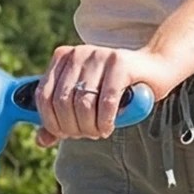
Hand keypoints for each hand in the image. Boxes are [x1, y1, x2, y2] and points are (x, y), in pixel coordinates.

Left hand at [33, 44, 182, 145]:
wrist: (153, 69)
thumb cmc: (114, 90)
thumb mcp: (82, 104)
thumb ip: (59, 120)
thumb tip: (40, 140)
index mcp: (62, 58)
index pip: (43, 97)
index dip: (52, 122)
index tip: (66, 133)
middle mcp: (78, 53)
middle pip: (62, 103)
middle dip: (73, 127)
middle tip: (87, 134)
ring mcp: (99, 54)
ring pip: (82, 104)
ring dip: (89, 127)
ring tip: (98, 131)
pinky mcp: (120, 62)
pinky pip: (105, 101)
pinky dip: (105, 121)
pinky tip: (108, 126)